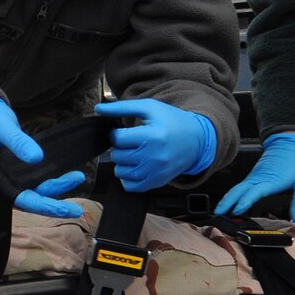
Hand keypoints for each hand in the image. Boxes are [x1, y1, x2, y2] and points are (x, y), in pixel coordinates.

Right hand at [0, 94, 82, 218]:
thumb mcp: (1, 126)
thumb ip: (17, 141)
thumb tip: (38, 158)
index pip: (18, 198)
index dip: (42, 205)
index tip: (62, 209)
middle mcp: (2, 181)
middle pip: (31, 199)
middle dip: (54, 204)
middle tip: (77, 208)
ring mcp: (12, 176)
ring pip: (37, 190)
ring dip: (57, 188)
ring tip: (78, 177)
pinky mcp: (20, 170)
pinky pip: (38, 180)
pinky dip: (53, 180)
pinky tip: (69, 176)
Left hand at [94, 99, 216, 192]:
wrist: (197, 140)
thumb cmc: (171, 121)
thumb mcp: (149, 108)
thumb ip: (121, 107)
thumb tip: (98, 108)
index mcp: (152, 136)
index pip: (117, 139)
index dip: (116, 134)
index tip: (124, 132)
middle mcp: (153, 157)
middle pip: (117, 156)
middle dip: (120, 147)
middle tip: (131, 142)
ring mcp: (155, 172)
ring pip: (120, 172)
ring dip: (122, 162)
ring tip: (133, 153)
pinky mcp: (157, 182)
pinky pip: (130, 186)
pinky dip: (127, 177)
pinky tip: (135, 166)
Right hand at [215, 133, 294, 217]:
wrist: (289, 144)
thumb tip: (294, 216)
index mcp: (271, 181)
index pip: (255, 192)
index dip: (245, 201)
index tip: (237, 211)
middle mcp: (258, 179)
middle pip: (238, 191)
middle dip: (227, 203)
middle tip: (218, 215)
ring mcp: (253, 177)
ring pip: (236, 189)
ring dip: (226, 199)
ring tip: (219, 211)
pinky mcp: (253, 176)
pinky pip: (239, 187)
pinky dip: (232, 195)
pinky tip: (229, 202)